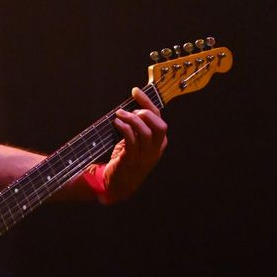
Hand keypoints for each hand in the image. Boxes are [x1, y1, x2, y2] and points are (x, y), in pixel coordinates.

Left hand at [103, 87, 167, 202]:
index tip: (135, 91)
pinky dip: (125, 129)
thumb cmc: (126, 159)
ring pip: (146, 132)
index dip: (147, 102)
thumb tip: (129, 104)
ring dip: (132, 119)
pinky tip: (117, 123)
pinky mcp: (132, 160)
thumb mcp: (136, 142)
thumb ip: (137, 126)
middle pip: (159, 125)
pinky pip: (132, 141)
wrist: (118, 185)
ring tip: (119, 115)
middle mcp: (155, 149)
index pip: (158, 118)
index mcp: (159, 143)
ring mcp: (145, 156)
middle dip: (145, 111)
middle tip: (129, 108)